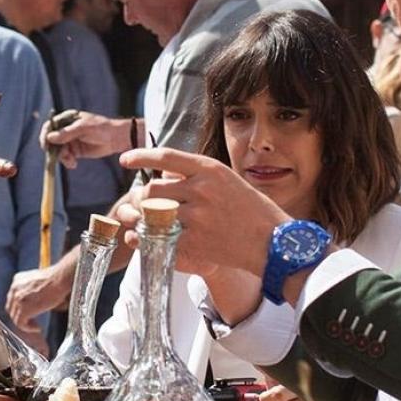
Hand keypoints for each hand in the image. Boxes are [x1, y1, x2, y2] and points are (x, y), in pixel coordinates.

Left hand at [6, 262, 73, 329]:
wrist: (60, 279)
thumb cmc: (56, 280)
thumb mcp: (38, 281)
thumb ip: (32, 291)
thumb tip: (35, 304)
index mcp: (17, 280)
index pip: (12, 298)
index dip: (19, 307)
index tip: (29, 312)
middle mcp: (14, 288)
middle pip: (11, 307)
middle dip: (20, 316)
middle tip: (31, 321)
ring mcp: (17, 299)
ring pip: (15, 317)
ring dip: (25, 323)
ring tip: (36, 325)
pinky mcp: (24, 309)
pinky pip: (20, 323)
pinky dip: (28, 328)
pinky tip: (38, 328)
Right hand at [43, 111, 129, 169]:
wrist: (116, 138)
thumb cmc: (101, 128)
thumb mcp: (83, 128)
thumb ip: (66, 133)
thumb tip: (50, 137)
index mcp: (67, 119)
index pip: (50, 126)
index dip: (45, 135)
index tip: (46, 145)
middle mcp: (67, 130)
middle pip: (52, 141)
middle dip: (54, 150)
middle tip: (61, 156)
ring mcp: (71, 141)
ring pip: (59, 151)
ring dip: (62, 157)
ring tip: (71, 161)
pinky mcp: (76, 151)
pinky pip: (66, 157)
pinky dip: (68, 162)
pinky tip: (74, 164)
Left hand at [118, 147, 288, 279]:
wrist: (274, 242)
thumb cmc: (250, 209)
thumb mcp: (226, 180)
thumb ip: (195, 175)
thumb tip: (161, 175)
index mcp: (209, 169)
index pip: (164, 157)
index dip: (140, 157)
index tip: (125, 160)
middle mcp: (201, 190)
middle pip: (151, 189)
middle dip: (139, 197)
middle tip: (137, 203)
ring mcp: (197, 218)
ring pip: (151, 215)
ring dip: (139, 218)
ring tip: (138, 220)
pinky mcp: (195, 244)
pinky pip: (158, 240)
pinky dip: (144, 240)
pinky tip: (141, 238)